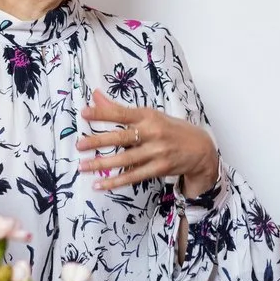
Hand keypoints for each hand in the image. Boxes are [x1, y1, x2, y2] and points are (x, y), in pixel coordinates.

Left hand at [75, 95, 218, 194]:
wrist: (200, 148)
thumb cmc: (169, 129)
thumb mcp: (149, 115)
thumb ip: (120, 109)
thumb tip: (95, 96)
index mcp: (148, 116)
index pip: (122, 113)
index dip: (103, 113)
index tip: (84, 113)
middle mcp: (153, 132)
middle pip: (121, 137)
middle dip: (98, 141)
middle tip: (79, 145)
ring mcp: (157, 151)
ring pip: (125, 159)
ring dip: (102, 164)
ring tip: (83, 167)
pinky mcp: (160, 168)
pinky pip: (133, 176)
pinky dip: (115, 181)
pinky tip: (99, 184)